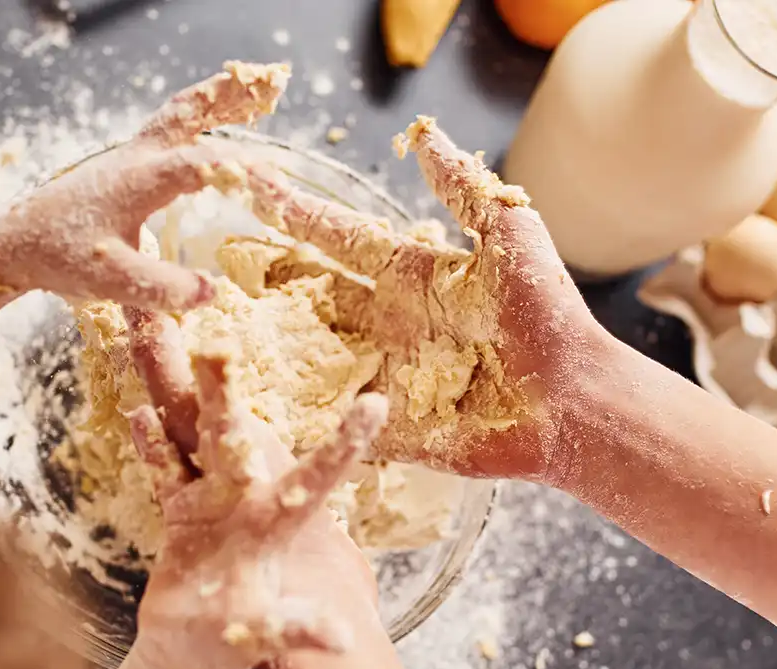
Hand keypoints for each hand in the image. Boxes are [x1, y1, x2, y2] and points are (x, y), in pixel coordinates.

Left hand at [0, 62, 294, 309]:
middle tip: (272, 86)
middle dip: (231, 98)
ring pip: (179, 113)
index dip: (242, 171)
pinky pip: (170, 131)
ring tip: (255, 90)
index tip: (279, 189)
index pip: (201, 164)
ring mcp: (131, 157)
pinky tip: (214, 130)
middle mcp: (138, 160)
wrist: (15, 242)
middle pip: (188, 113)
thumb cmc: (59, 258)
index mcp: (138, 182)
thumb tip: (211, 292)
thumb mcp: (111, 282)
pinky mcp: (127, 167)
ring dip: (217, 99)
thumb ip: (160, 288)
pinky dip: (200, 119)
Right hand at [117, 322, 388, 668]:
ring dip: (181, 394)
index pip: (317, 476)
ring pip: (194, 437)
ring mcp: (212, 501)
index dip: (344, 443)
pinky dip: (153, 445)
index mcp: (276, 525)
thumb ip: (294, 627)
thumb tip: (339, 640)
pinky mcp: (182, 513)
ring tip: (163, 338)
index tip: (377, 405)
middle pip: (232, 437)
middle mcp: (245, 501)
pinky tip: (142, 411)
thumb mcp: (265, 634)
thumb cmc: (235, 644)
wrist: (197, 648)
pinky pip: (166, 471)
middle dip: (221, 391)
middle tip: (217, 345)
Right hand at [225, 116, 621, 484]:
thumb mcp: (509, 232)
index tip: (249, 181)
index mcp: (411, 277)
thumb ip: (462, 187)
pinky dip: (289, 416)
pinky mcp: (386, 427)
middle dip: (260, 277)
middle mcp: (387, 323)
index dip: (293, 211)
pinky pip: (328, 420)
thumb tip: (424, 133)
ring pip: (307, 354)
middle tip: (206, 258)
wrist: (570, 398)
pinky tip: (241, 407)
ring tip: (206, 331)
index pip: (336, 236)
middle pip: (308, 294)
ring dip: (262, 345)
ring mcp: (382, 375)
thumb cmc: (547, 314)